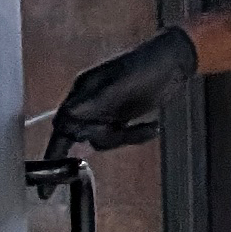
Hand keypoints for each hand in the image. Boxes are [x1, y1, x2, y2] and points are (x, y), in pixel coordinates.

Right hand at [51, 24, 197, 151]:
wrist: (176, 59)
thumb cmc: (147, 67)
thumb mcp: (120, 87)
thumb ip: (93, 103)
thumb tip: (66, 116)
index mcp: (84, 91)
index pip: (64, 122)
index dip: (57, 147)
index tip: (54, 172)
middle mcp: (90, 101)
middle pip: (82, 134)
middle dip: (105, 138)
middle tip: (125, 130)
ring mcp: (106, 108)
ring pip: (103, 137)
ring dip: (126, 136)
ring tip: (150, 127)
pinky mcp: (121, 114)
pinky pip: (119, 134)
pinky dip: (135, 135)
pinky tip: (152, 127)